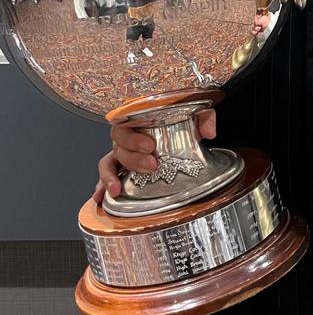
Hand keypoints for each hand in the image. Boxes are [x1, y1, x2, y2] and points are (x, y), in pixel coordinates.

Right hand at [92, 109, 216, 203]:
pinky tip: (101, 198)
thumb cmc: (182, 122)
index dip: (134, 137)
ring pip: (108, 162)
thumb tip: (208, 132)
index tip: (150, 145)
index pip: (126, 123)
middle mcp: (127, 137)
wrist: (184, 133)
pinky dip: (102, 186)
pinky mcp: (122, 169)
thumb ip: (204, 117)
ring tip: (117, 189)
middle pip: (119, 145)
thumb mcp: (195, 115)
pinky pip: (106, 176)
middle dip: (133, 158)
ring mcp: (123, 153)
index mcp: (140, 120)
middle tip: (151, 165)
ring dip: (110, 176)